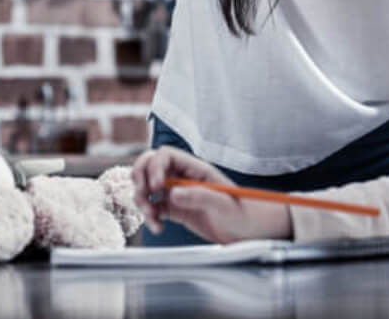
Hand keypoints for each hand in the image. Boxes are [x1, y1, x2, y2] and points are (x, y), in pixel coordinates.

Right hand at [130, 147, 290, 242]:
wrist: (248, 232)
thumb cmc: (242, 213)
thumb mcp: (223, 204)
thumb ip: (199, 196)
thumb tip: (172, 193)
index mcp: (196, 169)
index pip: (166, 156)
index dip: (154, 167)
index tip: (155, 187)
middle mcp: (183, 178)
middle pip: (149, 166)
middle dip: (140, 179)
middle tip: (143, 196)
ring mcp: (177, 193)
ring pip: (147, 188)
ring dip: (142, 200)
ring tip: (152, 217)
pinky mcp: (175, 210)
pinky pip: (153, 208)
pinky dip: (149, 216)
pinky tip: (158, 227)